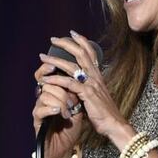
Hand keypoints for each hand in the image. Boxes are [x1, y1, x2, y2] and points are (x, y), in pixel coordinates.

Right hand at [32, 61, 83, 157]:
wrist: (66, 149)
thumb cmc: (71, 129)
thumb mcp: (77, 108)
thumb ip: (75, 92)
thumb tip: (77, 77)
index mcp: (52, 94)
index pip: (45, 75)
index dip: (47, 68)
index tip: (54, 65)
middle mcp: (43, 99)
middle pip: (47, 83)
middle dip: (62, 90)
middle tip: (72, 102)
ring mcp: (39, 109)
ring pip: (45, 95)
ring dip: (60, 102)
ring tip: (68, 112)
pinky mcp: (37, 121)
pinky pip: (40, 109)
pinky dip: (51, 109)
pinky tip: (59, 112)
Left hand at [39, 31, 134, 150]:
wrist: (114, 124)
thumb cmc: (105, 113)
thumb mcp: (97, 96)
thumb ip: (88, 87)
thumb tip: (78, 84)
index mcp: (97, 76)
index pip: (90, 53)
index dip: (82, 41)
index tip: (72, 33)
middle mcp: (95, 77)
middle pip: (80, 54)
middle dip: (66, 44)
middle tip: (53, 39)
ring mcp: (91, 84)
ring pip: (71, 66)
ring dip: (55, 60)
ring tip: (43, 57)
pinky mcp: (86, 94)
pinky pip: (68, 84)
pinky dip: (56, 80)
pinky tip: (46, 80)